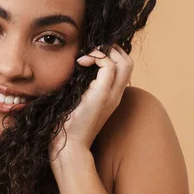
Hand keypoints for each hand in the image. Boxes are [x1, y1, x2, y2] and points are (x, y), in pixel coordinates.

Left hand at [49, 44, 132, 161]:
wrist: (68, 145)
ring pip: (125, 62)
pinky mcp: (102, 96)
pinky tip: (80, 63)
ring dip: (105, 51)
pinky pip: (109, 67)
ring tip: (86, 56)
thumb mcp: (74, 99)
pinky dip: (96, 58)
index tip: (88, 54)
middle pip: (128, 62)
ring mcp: (111, 95)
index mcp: (110, 95)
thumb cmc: (65, 124)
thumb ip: (78, 85)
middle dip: (111, 49)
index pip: (122, 67)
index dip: (109, 54)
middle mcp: (115, 94)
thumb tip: (68, 69)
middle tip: (90, 50)